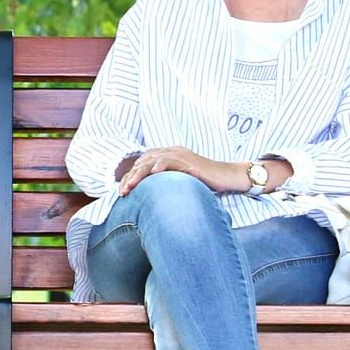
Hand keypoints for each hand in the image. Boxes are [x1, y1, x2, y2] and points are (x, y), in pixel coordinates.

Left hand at [116, 146, 238, 197]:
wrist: (228, 176)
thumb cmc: (205, 182)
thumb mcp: (180, 181)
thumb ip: (166, 183)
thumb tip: (150, 196)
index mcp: (167, 155)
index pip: (142, 163)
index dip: (130, 176)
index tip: (122, 191)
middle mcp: (171, 152)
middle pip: (143, 162)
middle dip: (130, 177)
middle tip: (122, 192)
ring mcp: (180, 154)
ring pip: (152, 161)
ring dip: (139, 175)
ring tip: (130, 187)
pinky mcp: (188, 160)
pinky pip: (170, 160)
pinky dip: (160, 166)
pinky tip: (152, 174)